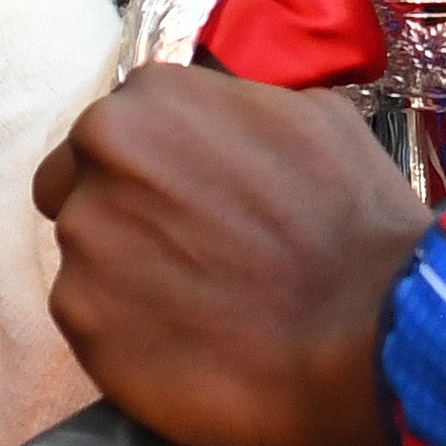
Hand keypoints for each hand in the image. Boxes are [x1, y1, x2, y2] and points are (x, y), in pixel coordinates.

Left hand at [31, 59, 422, 445]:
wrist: (370, 328)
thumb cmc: (354, 219)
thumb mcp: (312, 118)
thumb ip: (235, 111)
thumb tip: (219, 128)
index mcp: (147, 102)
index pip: (113, 132)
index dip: (152, 168)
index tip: (187, 200)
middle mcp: (99, 161)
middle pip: (75, 188)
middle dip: (118, 213)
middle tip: (185, 252)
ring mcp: (85, 246)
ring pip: (86, 259)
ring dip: (128, 278)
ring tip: (202, 305)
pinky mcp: (84, 327)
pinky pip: (96, 325)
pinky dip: (133, 335)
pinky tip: (193, 344)